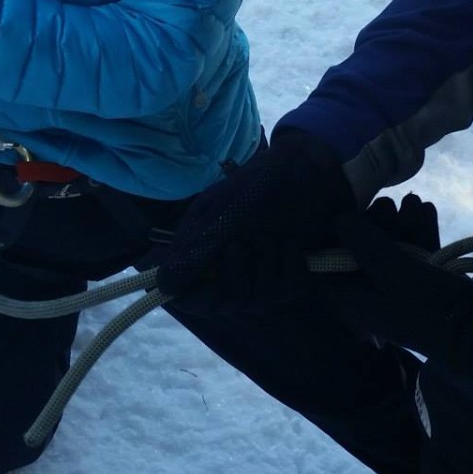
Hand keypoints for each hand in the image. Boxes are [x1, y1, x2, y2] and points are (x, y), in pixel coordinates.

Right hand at [157, 129, 357, 313]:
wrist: (309, 171)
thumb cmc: (261, 185)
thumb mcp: (224, 214)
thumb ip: (195, 252)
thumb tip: (163, 285)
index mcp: (202, 249)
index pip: (189, 297)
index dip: (200, 296)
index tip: (215, 280)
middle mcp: (227, 265)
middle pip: (226, 302)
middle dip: (240, 272)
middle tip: (248, 239)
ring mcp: (259, 272)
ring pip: (259, 299)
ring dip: (267, 263)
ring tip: (272, 234)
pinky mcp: (288, 274)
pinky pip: (288, 289)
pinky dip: (292, 265)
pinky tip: (291, 244)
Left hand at [318, 193, 472, 377]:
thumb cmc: (425, 304)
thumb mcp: (392, 270)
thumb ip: (364, 242)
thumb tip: (337, 217)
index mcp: (353, 299)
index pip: (328, 264)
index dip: (333, 236)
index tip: (345, 210)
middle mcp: (370, 293)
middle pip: (361, 251)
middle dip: (376, 223)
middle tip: (388, 203)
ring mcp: (397, 287)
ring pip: (391, 247)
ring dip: (402, 223)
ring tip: (415, 201)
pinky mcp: (423, 281)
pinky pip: (415, 252)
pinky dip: (419, 232)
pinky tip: (427, 209)